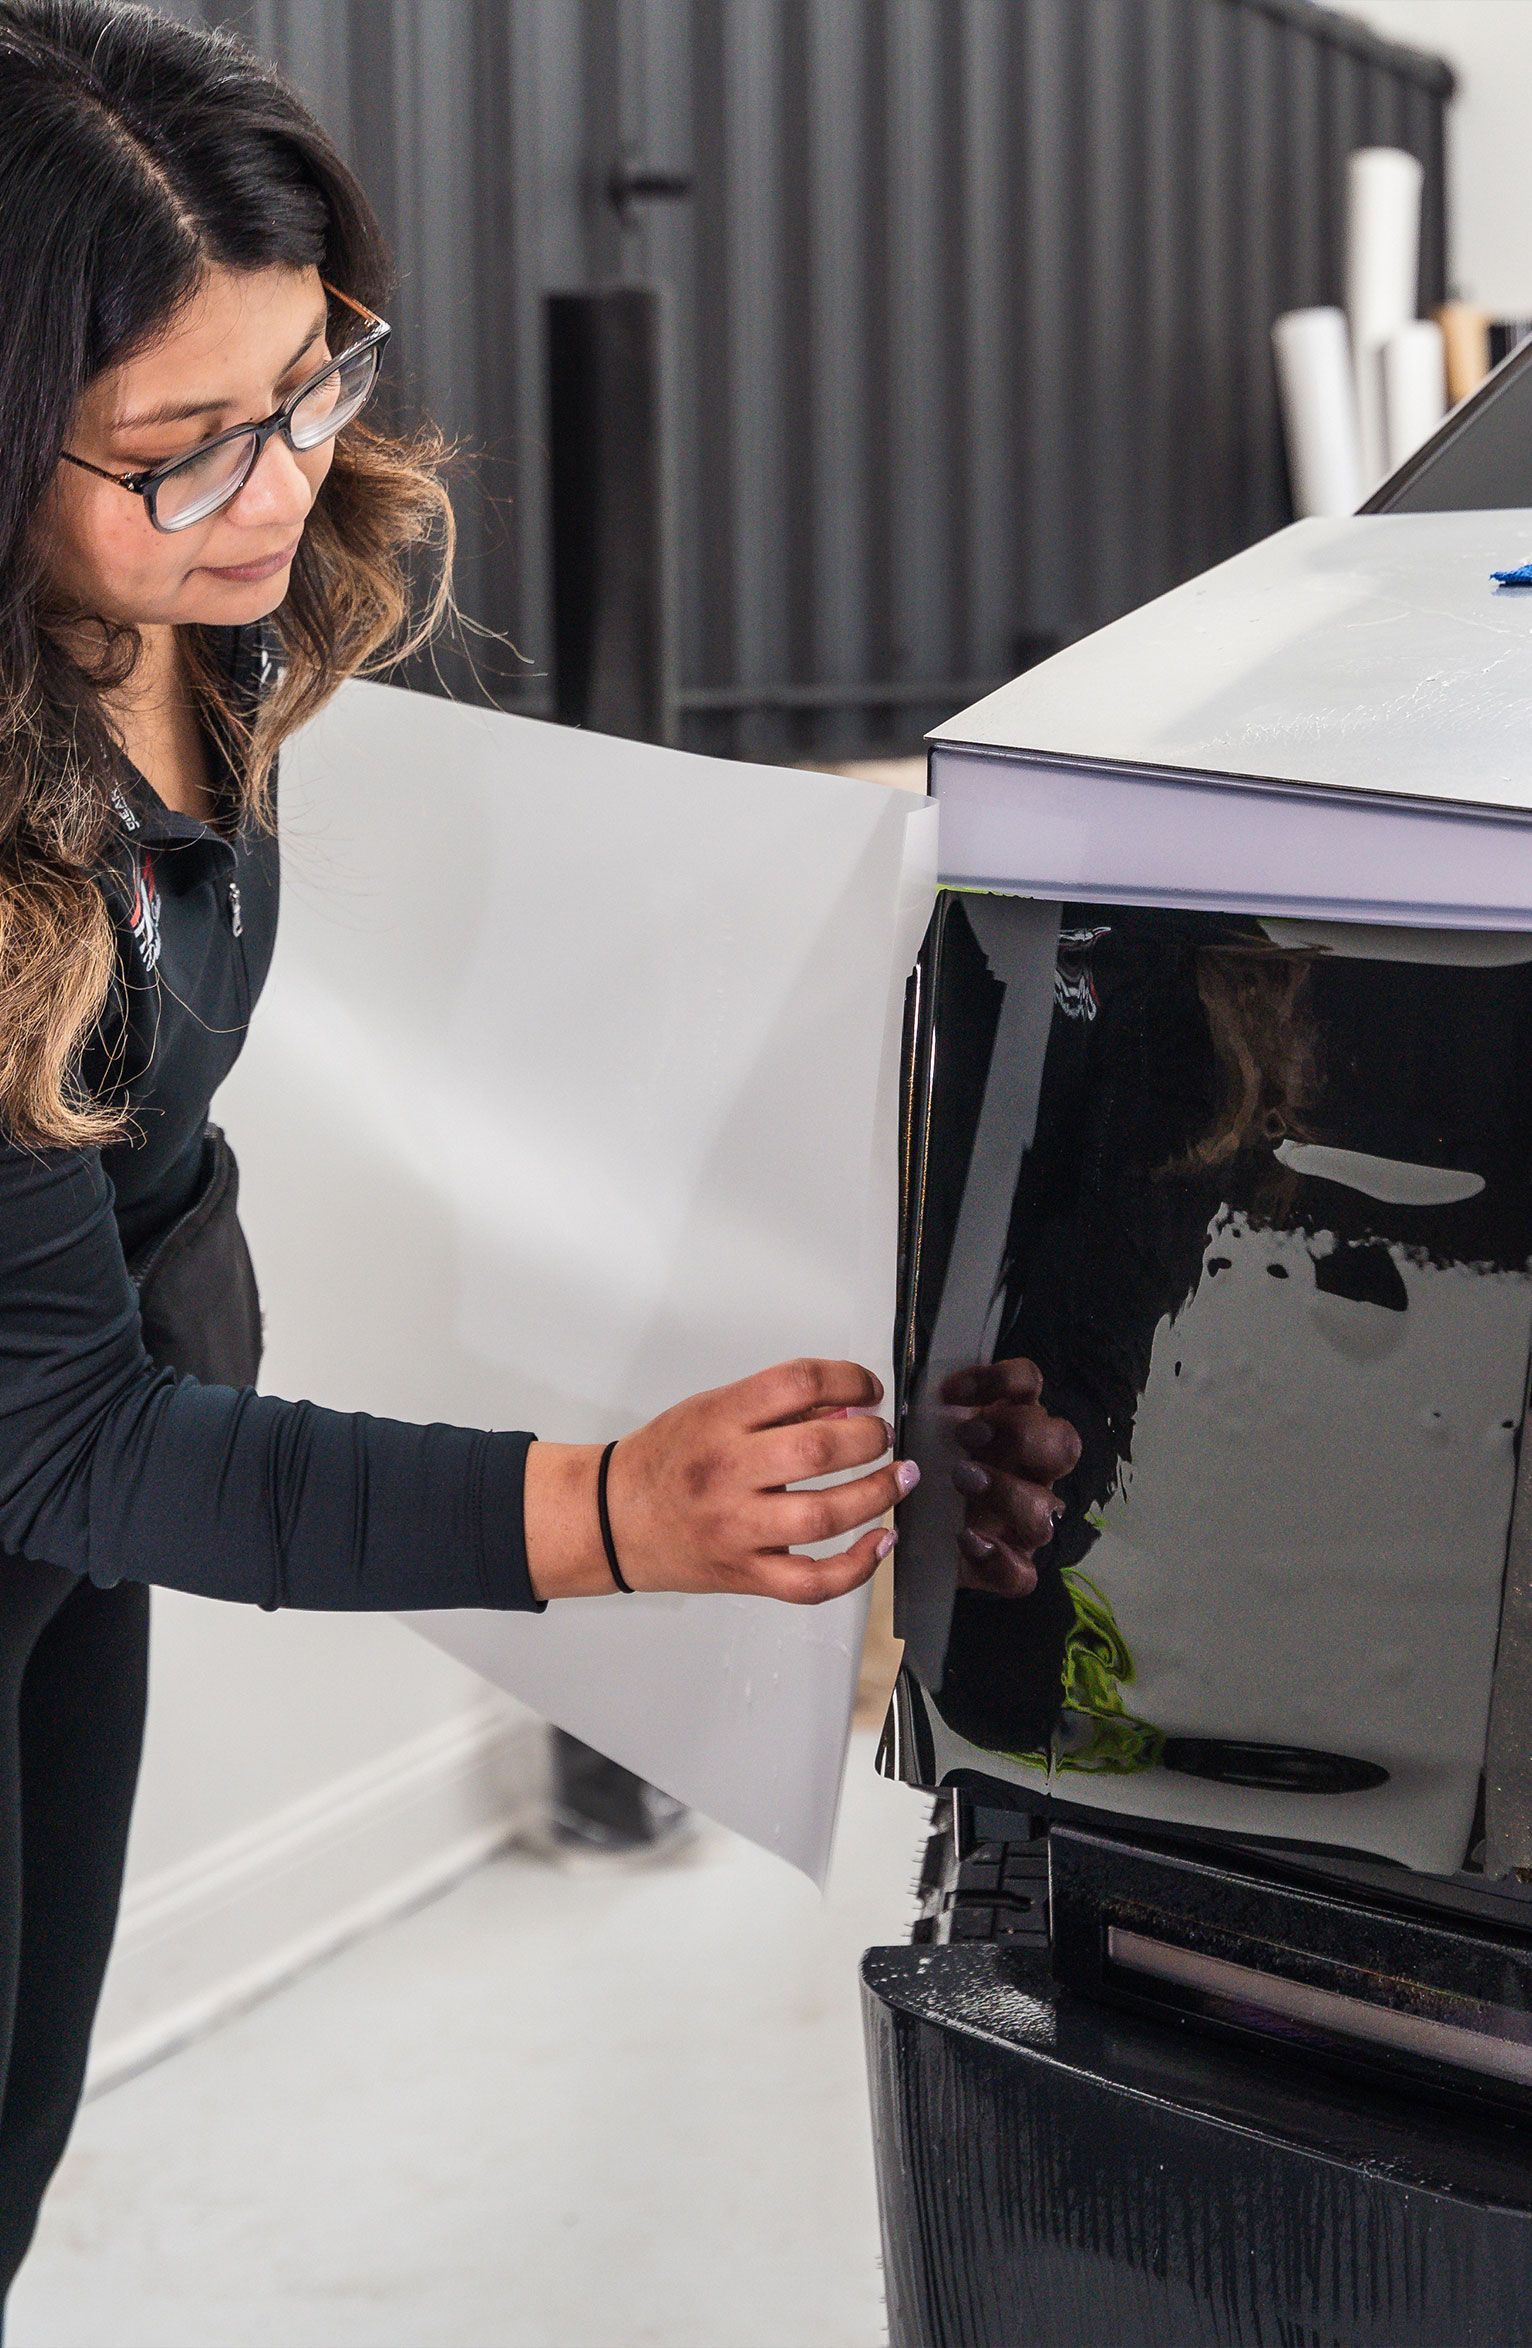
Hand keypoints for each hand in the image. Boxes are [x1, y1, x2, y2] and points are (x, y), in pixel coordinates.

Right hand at [524, 1358, 916, 1602]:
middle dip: (871, 1439)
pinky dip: (857, 1566)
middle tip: (883, 1437)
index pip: (798, 1382)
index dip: (849, 1380)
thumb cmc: (667, 1460)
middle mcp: (728, 1472)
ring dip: (877, 1495)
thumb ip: (778, 1408)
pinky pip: (812, 1582)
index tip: (868, 1390)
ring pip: (824, 1516)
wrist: (613, 1519)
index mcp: (720, 1419)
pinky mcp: (746, 1574)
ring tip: (898, 1478)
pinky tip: (881, 1542)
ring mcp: (737, 1529)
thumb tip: (851, 1408)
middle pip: (819, 1449)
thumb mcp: (712, 1411)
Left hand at [939, 1359, 1080, 1597]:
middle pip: (1063, 1442)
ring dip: (1007, 1492)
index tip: (950, 1392)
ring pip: (1047, 1508)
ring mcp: (1028, 1521)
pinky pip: (1024, 1572)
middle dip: (1021, 1433)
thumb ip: (930, 1419)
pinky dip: (997, 1557)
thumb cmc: (926, 1476)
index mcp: (1011, 1426)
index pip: (1030, 1386)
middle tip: (967, 1436)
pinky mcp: (1015, 1567)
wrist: (916, 1543)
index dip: (1001, 1379)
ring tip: (960, 1482)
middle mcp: (1031, 1470)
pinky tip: (966, 1540)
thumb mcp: (923, 1439)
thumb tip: (922, 1401)